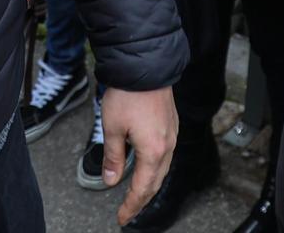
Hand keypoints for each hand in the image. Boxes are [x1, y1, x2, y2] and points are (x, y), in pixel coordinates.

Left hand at [100, 86, 176, 225]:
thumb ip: (113, 157)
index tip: (121, 218)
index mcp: (153, 151)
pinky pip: (166, 155)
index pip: (142, 188)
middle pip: (155, 183)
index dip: (131, 205)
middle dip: (141, 200)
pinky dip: (155, 169)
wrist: (146, 65)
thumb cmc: (128, 94)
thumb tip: (111, 181)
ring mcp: (172, 135)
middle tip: (128, 212)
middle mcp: (167, 146)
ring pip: (163, 170)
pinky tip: (147, 167)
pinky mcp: (171, 125)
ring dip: (149, 185)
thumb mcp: (112, 128)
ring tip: (136, 194)